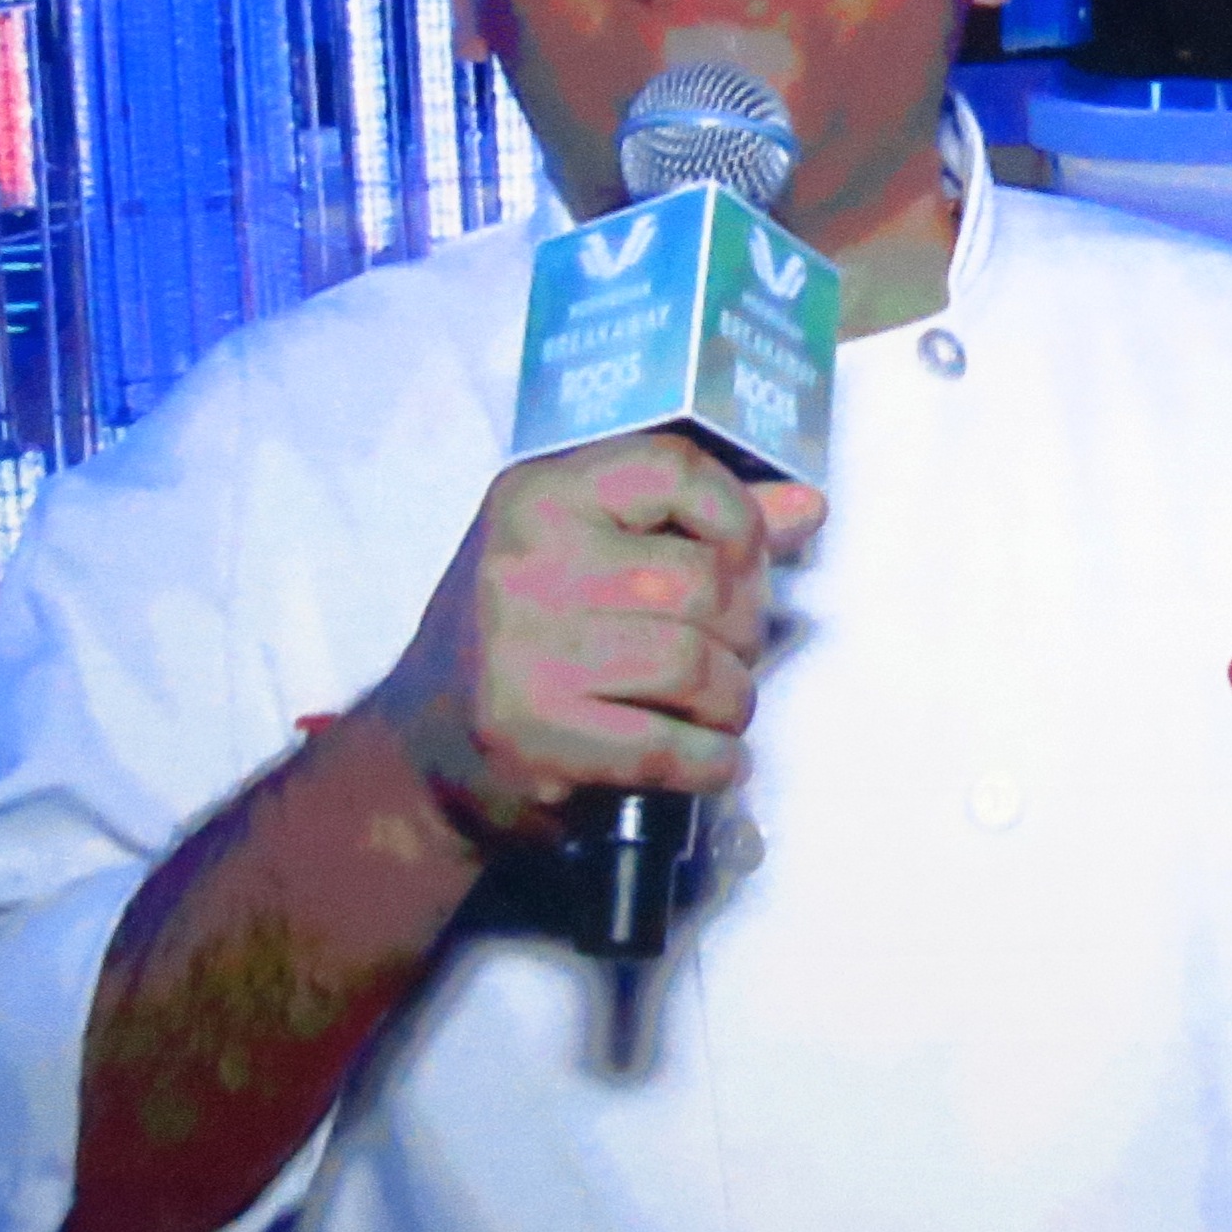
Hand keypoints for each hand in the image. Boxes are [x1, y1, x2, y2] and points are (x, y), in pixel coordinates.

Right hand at [369, 434, 827, 846]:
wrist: (423, 749)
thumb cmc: (527, 638)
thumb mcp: (592, 553)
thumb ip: (698, 524)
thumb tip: (808, 505)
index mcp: (541, 493)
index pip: (676, 468)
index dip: (740, 518)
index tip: (748, 562)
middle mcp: (526, 560)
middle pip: (702, 580)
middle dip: (746, 629)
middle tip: (734, 655)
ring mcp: (523, 650)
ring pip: (694, 665)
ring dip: (735, 700)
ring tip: (723, 710)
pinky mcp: (532, 735)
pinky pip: (668, 747)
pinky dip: (714, 762)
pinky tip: (715, 761)